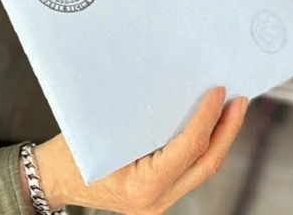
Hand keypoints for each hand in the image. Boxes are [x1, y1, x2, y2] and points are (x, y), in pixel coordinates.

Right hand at [25, 87, 247, 213]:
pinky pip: (191, 170)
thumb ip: (146, 119)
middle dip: (228, 129)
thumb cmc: (71, 153)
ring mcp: (160, 202)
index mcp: (144, 186)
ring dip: (220, 138)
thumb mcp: (106, 129)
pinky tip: (211, 127)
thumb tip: (183, 90)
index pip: (190, 148)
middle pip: (207, 163)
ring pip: (203, 169)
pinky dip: (203, 147)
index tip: (219, 92)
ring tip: (232, 110)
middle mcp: (156, 201)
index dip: (208, 118)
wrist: (52, 180)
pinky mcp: (160, 196)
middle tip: (240, 101)